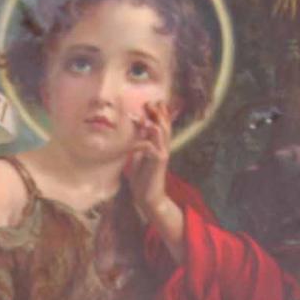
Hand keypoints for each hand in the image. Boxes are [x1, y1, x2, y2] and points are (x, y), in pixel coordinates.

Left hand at [127, 99, 174, 224]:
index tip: (147, 103)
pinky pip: (152, 148)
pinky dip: (143, 141)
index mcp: (159, 145)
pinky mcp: (158, 162)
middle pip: (165, 125)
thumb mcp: (138, 156)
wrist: (147, 197)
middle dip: (158, 113)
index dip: (157, 113)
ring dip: (154, 123)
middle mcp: (163, 147)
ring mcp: (162, 154)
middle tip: (149, 102)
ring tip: (146, 117)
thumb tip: (134, 131)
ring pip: (162, 134)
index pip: (162, 124)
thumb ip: (139, 143)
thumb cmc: (142, 178)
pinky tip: (137, 139)